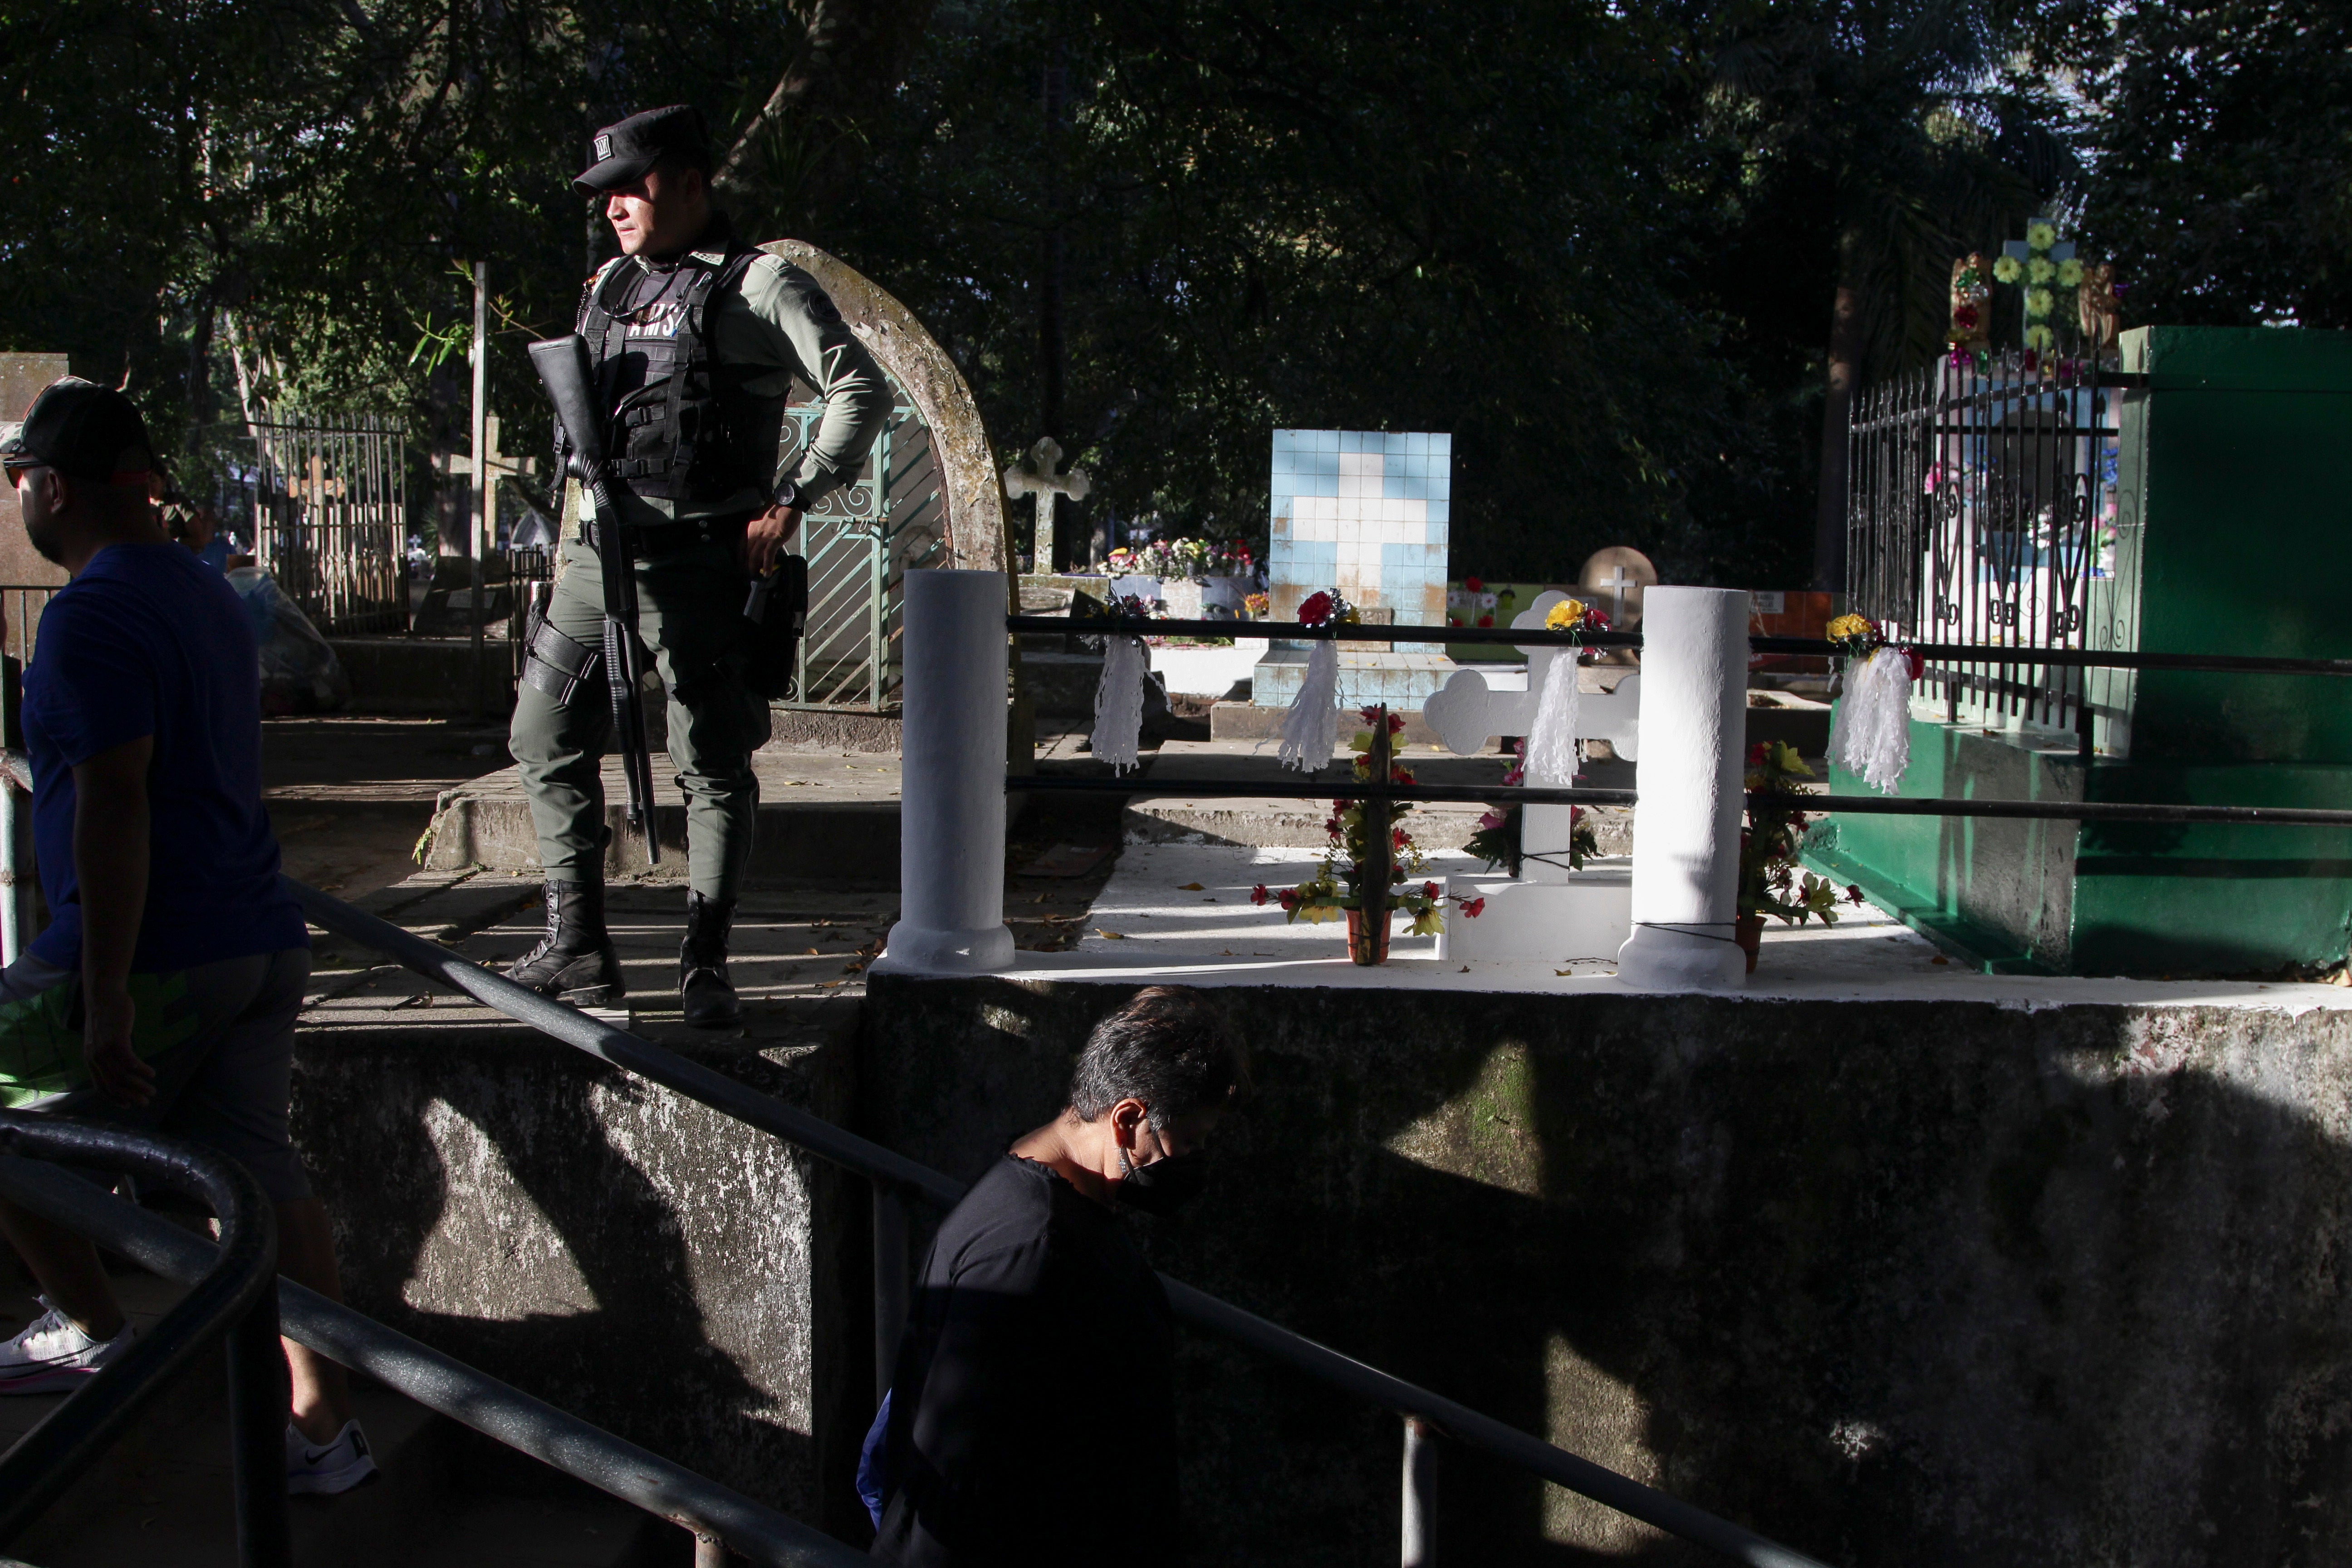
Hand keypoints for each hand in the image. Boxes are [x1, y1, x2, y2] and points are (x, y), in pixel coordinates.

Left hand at [82, 985, 154, 1105]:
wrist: (103, 995)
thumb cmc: (105, 1016)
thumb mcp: (100, 1039)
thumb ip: (105, 1053)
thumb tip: (118, 1066)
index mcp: (90, 1059)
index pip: (100, 1086)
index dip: (114, 1099)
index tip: (128, 1105)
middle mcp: (95, 1058)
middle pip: (113, 1084)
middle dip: (130, 1096)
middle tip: (145, 1102)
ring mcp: (105, 1049)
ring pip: (122, 1075)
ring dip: (139, 1086)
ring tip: (152, 1090)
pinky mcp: (117, 1040)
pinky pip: (129, 1061)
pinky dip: (141, 1069)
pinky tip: (151, 1073)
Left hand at [742, 505, 800, 575]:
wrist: (787, 503)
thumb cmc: (777, 509)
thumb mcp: (762, 518)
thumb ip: (759, 529)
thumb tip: (761, 539)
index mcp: (749, 527)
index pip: (740, 545)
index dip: (740, 557)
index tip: (741, 564)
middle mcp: (753, 533)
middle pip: (746, 553)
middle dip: (745, 565)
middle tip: (746, 574)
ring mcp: (763, 537)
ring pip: (754, 556)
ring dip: (753, 568)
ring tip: (754, 576)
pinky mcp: (774, 540)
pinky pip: (768, 556)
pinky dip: (766, 566)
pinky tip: (766, 574)